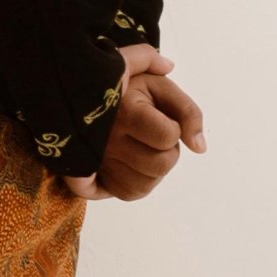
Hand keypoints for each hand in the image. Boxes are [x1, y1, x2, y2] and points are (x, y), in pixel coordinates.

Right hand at [63, 45, 205, 201]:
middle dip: (167, 150)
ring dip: (153, 169)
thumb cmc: (125, 86)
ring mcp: (96, 160)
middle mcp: (106, 138)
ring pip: (146, 184)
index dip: (172, 126)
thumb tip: (200, 146)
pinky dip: (138, 183)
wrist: (77, 89)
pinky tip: (132, 163)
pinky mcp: (88, 177)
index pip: (169, 136)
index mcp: (124, 109)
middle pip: (162, 164)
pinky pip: (127, 193)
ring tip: (141, 147)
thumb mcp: (157, 83)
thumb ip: (186, 108)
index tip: (157, 114)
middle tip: (152, 133)